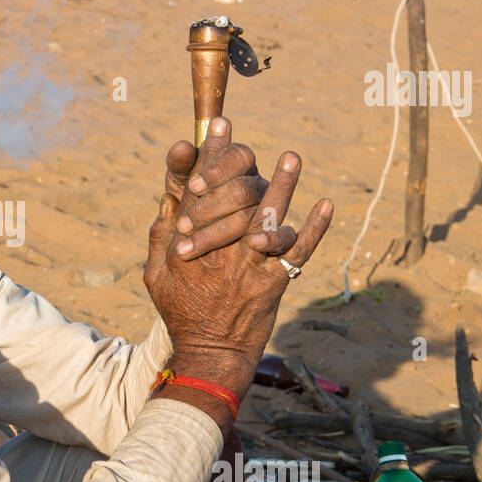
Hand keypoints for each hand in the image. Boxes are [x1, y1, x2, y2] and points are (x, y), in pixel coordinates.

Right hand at [145, 147, 334, 412]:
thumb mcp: (156, 273)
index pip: (196, 189)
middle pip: (232, 197)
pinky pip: (299, 252)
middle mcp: (218, 250)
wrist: (211, 355)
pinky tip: (325, 205)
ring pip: (268, 217)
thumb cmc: (182, 313)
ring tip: (292, 157)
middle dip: (236, 163)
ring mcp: (248, 266)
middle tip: (243, 138)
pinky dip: (315, 229)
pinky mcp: (273, 283)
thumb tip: (169, 196)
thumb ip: (160, 234)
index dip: (205, 156)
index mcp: (186, 244)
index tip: (215, 126)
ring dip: (283, 186)